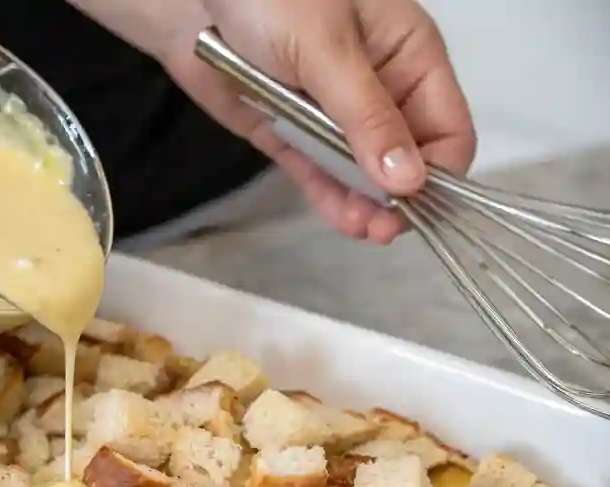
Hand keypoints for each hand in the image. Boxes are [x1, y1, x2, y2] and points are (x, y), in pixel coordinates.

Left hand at [72, 0, 476, 243]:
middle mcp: (379, 89)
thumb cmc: (273, 0)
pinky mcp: (293, 132)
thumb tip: (410, 182)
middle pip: (407, 158)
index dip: (438, 171)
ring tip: (360, 230)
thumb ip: (367, 118)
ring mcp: (334, 114)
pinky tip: (342, 220)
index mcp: (409, 56)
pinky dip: (331, 197)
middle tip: (381, 228)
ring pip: (363, 173)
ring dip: (365, 204)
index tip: (414, 204)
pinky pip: (320, 173)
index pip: (446, 127)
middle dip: (399, 196)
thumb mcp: (328, 52)